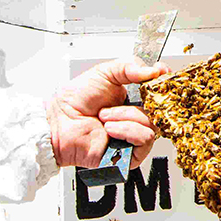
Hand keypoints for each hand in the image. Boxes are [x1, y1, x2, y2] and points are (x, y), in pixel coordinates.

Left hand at [45, 58, 169, 168]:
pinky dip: (128, 130)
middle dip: (142, 100)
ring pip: (152, 124)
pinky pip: (145, 140)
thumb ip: (129, 66)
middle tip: (126, 96)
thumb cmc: (74, 102)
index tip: (160, 73)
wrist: (58, 123)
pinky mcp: (130, 154)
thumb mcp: (104, 72)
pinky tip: (110, 129)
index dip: (162, 83)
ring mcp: (134, 137)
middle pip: (160, 109)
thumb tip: (152, 70)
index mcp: (134, 100)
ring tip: (105, 116)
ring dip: (128, 116)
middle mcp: (136, 119)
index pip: (160, 93)